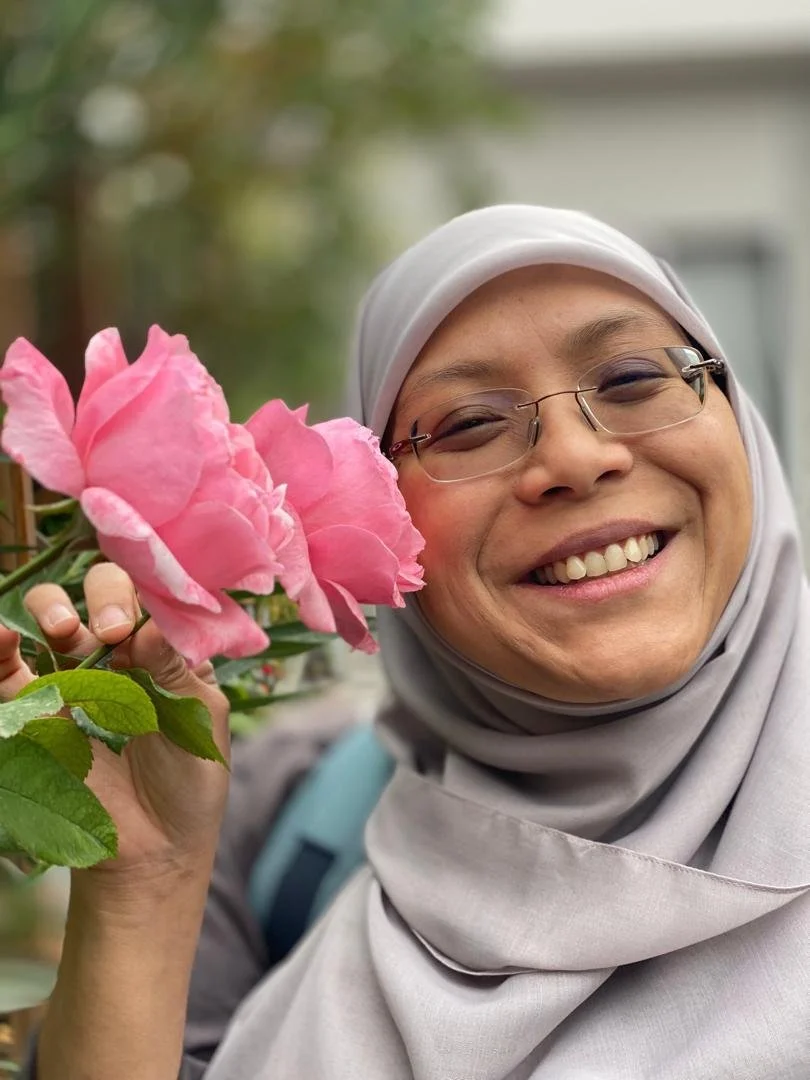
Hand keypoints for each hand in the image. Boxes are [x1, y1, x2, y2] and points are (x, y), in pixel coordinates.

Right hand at [0, 562, 230, 883]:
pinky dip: (0, 646)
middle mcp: (121, 654)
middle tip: (112, 630)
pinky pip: (10, 671)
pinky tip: (3, 638)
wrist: (154, 851)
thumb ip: (175, 670)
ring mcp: (77, 677)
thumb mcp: (197, 722)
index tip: (146, 615)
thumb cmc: (190, 783)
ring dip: (52, 607)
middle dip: (103, 595)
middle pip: (102, 592)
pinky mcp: (38, 710)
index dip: (147, 589)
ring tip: (65, 630)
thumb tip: (149, 624)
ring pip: (52, 615)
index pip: (154, 594)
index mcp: (168, 649)